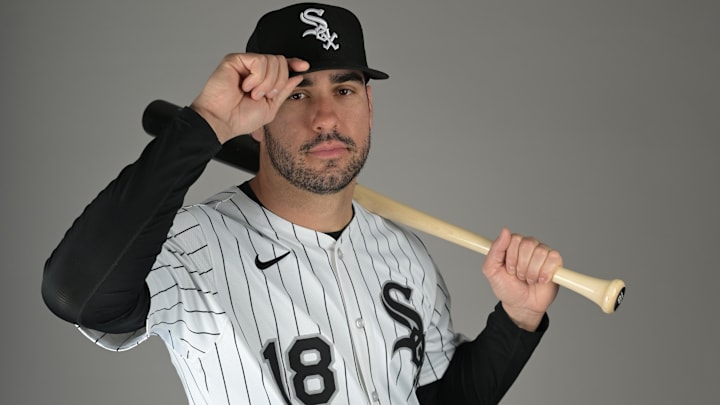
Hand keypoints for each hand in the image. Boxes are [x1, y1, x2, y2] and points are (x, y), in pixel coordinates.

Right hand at [191, 53, 309, 142]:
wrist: (222, 121)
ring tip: (253, 93)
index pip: (281, 65)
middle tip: (264, 95)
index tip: (304, 66)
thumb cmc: (240, 118)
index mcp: (262, 79)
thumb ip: (284, 90)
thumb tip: (297, 76)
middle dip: (278, 81)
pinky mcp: (235, 60)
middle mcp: (253, 70)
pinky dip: (257, 77)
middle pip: (280, 61)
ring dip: (267, 82)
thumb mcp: (271, 107)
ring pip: (272, 61)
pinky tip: (246, 86)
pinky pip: (259, 60)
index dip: (293, 63)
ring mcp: (244, 64)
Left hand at [482, 228, 560, 330]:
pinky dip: (546, 272)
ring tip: (529, 279)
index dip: (512, 256)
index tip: (509, 269)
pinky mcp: (556, 263)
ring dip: (532, 271)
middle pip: (528, 244)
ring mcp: (543, 254)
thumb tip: (505, 230)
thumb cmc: (507, 288)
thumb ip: (495, 249)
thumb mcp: (491, 270)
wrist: (521, 306)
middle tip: (519, 275)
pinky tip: (541, 280)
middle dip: (521, 265)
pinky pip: (554, 258)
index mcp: (513, 245)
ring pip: (540, 252)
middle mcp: (529, 246)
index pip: (514, 238)